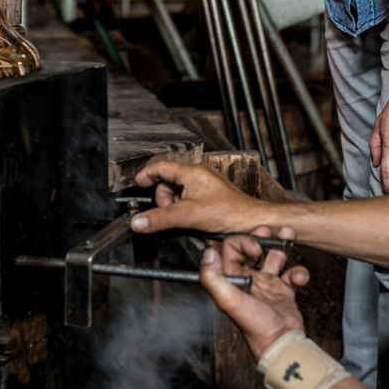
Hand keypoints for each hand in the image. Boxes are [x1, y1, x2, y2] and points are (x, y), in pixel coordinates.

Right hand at [131, 160, 260, 234]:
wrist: (251, 221)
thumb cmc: (228, 213)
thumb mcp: (188, 216)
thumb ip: (160, 218)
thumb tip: (138, 221)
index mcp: (192, 172)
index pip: (161, 166)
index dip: (147, 175)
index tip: (138, 184)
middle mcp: (199, 173)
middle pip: (168, 181)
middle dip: (164, 198)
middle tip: (169, 213)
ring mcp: (206, 182)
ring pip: (179, 190)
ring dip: (175, 204)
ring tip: (184, 217)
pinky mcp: (211, 192)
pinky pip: (190, 195)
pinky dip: (185, 206)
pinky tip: (192, 217)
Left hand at [200, 225, 308, 360]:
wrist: (282, 344)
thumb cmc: (255, 327)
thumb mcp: (229, 301)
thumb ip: (213, 278)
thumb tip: (207, 254)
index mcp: (232, 280)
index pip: (231, 249)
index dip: (242, 242)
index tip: (254, 250)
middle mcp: (248, 280)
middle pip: (251, 249)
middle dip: (261, 236)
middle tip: (269, 231)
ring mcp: (267, 285)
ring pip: (273, 256)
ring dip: (282, 244)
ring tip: (289, 235)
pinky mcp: (284, 292)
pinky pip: (291, 274)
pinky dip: (298, 272)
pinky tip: (299, 278)